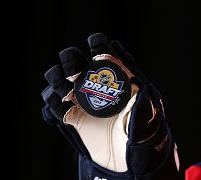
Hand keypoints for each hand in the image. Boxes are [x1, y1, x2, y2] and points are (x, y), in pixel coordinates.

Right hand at [41, 33, 177, 176]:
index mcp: (118, 78)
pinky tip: (56, 102)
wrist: (131, 157)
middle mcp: (97, 85)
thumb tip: (138, 95)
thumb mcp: (148, 117)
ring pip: (63, 83)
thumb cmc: (144, 132)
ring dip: (57, 79)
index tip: (96, 42)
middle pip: (78, 65)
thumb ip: (142, 106)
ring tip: (58, 80)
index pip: (107, 56)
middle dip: (72, 60)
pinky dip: (52, 103)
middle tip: (71, 63)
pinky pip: (56, 108)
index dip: (100, 46)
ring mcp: (83, 101)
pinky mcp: (72, 118)